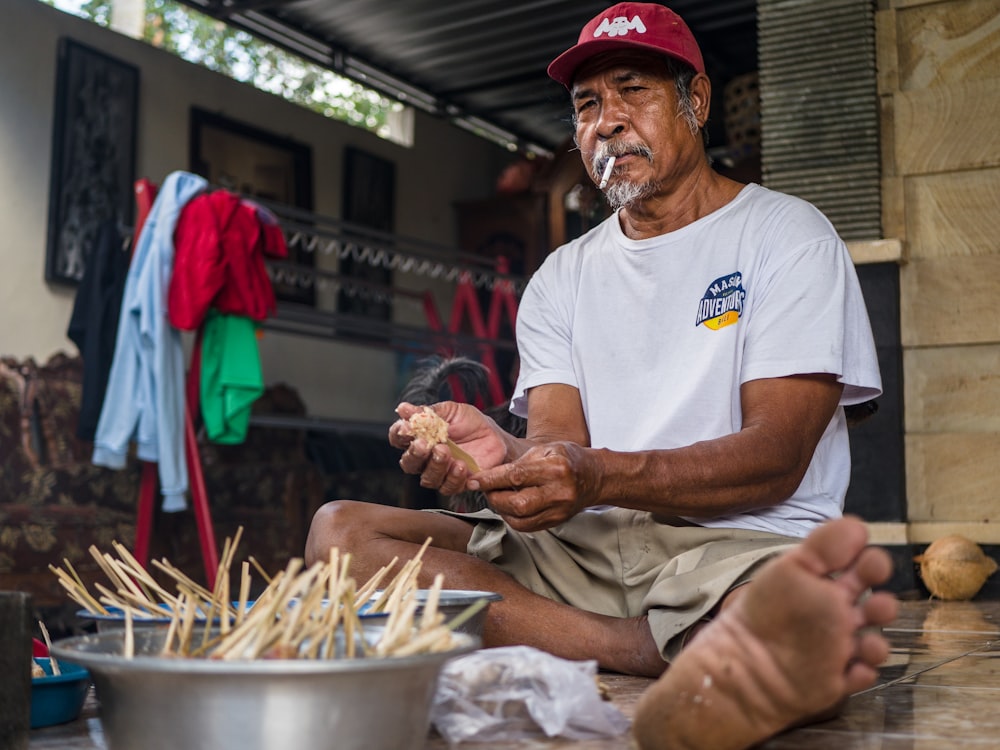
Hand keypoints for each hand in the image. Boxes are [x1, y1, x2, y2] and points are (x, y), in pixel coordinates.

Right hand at [389, 401, 506, 495]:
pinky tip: (461, 466)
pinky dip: (454, 478)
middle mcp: (425, 458)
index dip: (399, 434)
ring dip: (435, 466)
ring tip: (447, 453)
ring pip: (427, 478)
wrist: (496, 437)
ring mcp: (440, 473)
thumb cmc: (470, 423)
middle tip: (425, 444)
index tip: (406, 428)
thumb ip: (428, 412)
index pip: (399, 438)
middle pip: (409, 463)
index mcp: (419, 437)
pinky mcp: (456, 483)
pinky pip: (449, 487)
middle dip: (415, 454)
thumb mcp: (451, 411)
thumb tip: (403, 408)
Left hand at [468, 441, 597, 531]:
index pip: (516, 476)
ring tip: (496, 497)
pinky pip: (526, 526)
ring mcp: (559, 510)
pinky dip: (511, 518)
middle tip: (485, 489)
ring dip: (501, 509)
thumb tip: (490, 474)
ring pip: (519, 519)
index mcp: (555, 468)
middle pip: (517, 503)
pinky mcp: (556, 522)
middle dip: (494, 497)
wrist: (595, 477)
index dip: (491, 480)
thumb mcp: (546, 449)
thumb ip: (520, 462)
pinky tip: (508, 507)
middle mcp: (559, 492)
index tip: (473, 480)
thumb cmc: (567, 459)